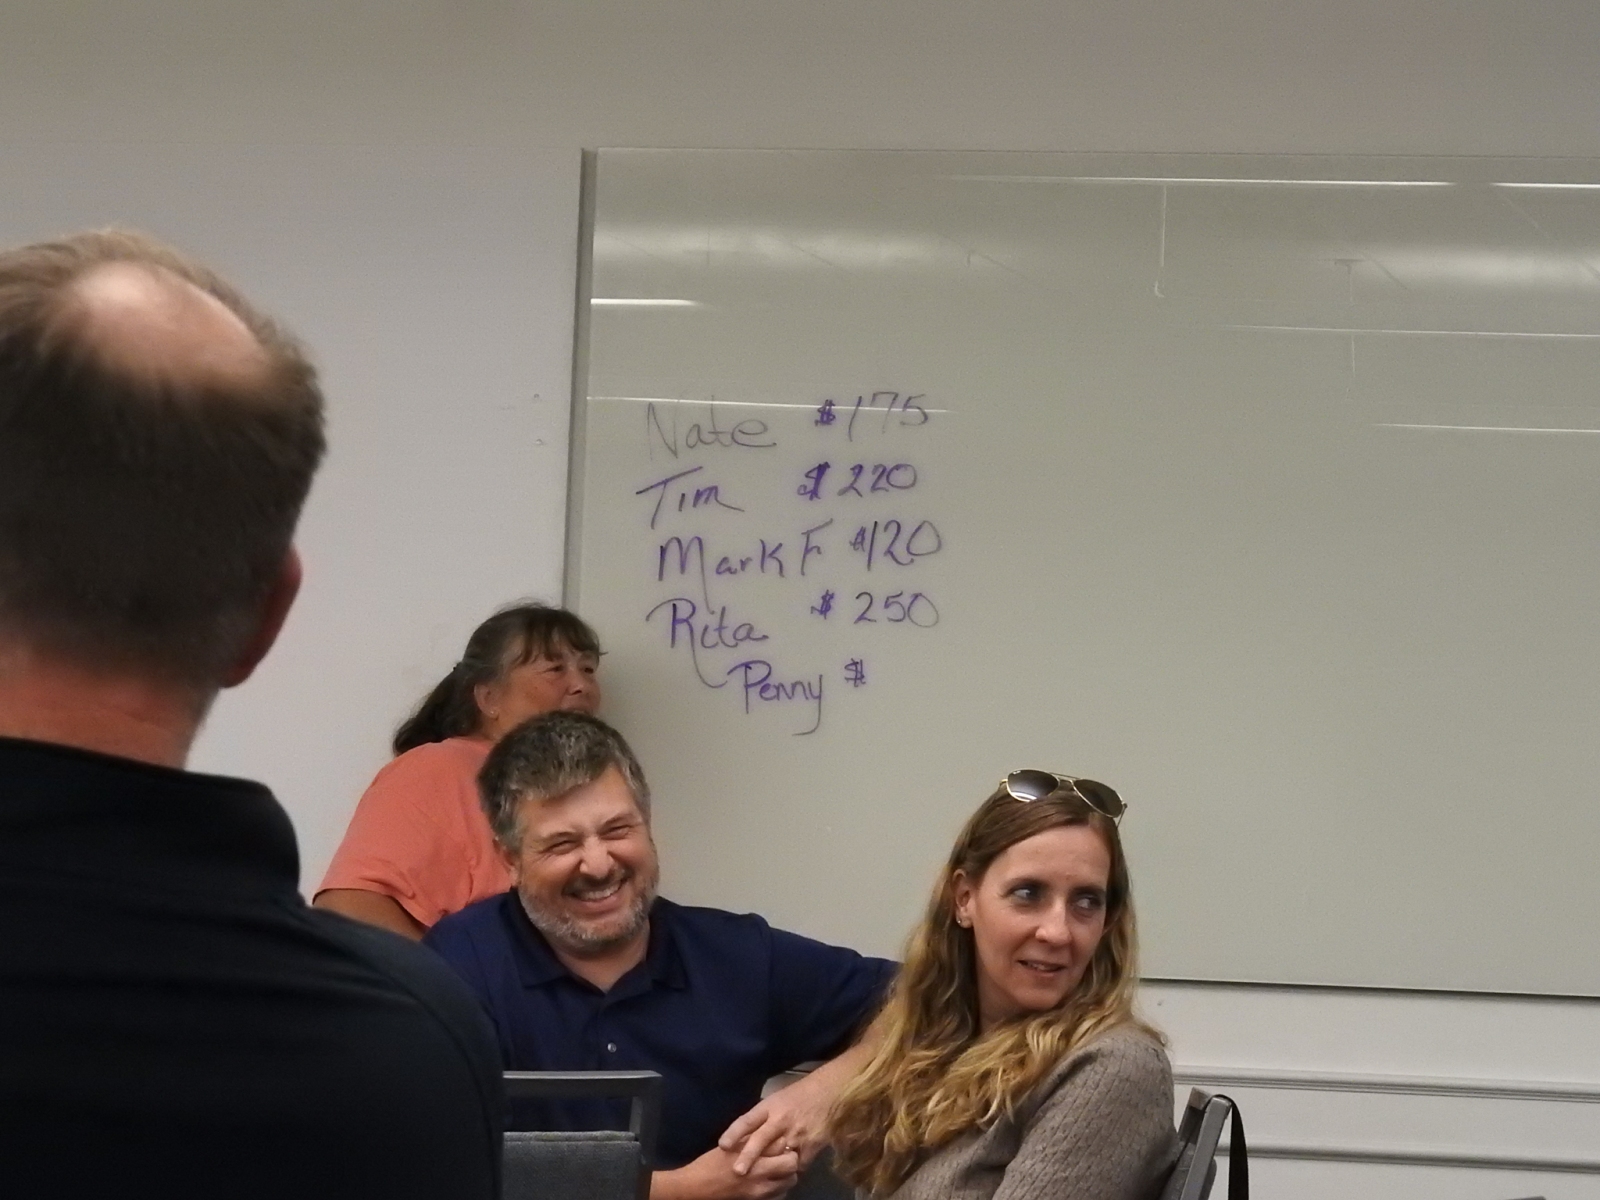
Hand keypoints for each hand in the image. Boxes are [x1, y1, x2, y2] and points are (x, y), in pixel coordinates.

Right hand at [653, 1145, 800, 1199]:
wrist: (698, 1187)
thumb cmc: (712, 1162)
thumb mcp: (733, 1144)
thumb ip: (753, 1138)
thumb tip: (771, 1132)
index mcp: (752, 1154)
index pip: (782, 1143)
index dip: (783, 1140)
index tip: (779, 1139)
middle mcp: (760, 1174)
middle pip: (792, 1164)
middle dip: (791, 1158)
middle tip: (783, 1155)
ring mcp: (761, 1191)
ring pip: (790, 1181)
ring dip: (787, 1174)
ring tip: (777, 1169)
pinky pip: (781, 1194)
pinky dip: (780, 1187)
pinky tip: (771, 1182)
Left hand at [718, 1070, 835, 1173]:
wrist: (829, 1093)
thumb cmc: (798, 1096)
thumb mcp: (776, 1100)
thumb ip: (761, 1119)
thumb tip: (742, 1137)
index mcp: (769, 1107)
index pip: (748, 1119)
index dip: (734, 1132)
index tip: (723, 1146)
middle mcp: (781, 1120)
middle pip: (761, 1139)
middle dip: (749, 1156)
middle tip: (737, 1171)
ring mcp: (796, 1133)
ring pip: (779, 1155)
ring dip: (769, 1168)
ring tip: (758, 1181)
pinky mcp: (811, 1145)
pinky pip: (798, 1164)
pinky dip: (791, 1172)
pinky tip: (785, 1177)